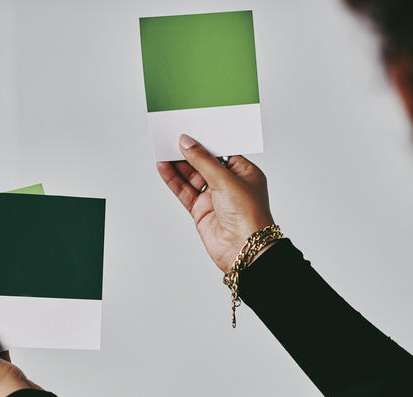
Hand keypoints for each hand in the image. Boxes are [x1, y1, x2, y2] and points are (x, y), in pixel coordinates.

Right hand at [157, 134, 274, 271]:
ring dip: (177, 165)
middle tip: (171, 137)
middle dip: (188, 152)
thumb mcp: (226, 180)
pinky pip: (184, 192)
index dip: (205, 141)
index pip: (221, 152)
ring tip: (162, 149)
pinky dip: (173, 180)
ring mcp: (214, 198)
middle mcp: (229, 185)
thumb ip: (203, 161)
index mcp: (244, 173)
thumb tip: (187, 143)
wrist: (244, 250)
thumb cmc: (250, 216)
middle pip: (203, 163)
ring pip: (191, 177)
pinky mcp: (201, 211)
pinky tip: (163, 168)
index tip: (190, 130)